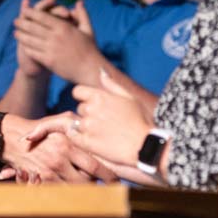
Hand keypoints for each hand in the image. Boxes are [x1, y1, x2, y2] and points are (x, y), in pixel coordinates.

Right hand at [0, 114, 112, 183]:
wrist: (11, 139)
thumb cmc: (37, 129)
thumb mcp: (57, 121)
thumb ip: (75, 123)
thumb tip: (91, 126)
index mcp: (67, 146)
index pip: (94, 166)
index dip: (107, 176)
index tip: (115, 180)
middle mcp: (59, 161)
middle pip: (86, 182)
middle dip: (95, 185)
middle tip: (103, 185)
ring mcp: (49, 173)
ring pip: (73, 190)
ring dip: (82, 190)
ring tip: (89, 188)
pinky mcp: (40, 181)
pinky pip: (59, 192)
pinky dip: (67, 192)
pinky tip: (72, 189)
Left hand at [13, 0, 105, 85]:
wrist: (90, 70)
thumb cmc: (91, 49)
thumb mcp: (88, 29)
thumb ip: (82, 14)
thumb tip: (79, 1)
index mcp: (64, 27)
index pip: (43, 17)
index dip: (31, 13)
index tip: (24, 10)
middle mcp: (55, 37)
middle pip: (34, 27)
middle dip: (22, 23)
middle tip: (15, 21)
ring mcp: (51, 49)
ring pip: (31, 40)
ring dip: (21, 36)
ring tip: (15, 33)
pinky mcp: (49, 61)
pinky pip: (34, 52)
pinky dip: (27, 48)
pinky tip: (22, 46)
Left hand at [29, 70, 150, 167]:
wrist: (144, 146)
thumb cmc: (140, 121)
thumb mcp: (129, 98)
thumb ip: (112, 84)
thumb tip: (100, 71)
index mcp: (100, 96)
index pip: (77, 91)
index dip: (84, 97)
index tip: (93, 105)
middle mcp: (91, 109)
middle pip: (80, 108)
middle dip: (89, 114)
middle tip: (105, 122)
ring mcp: (87, 126)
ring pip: (77, 123)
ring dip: (86, 127)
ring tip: (103, 133)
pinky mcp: (86, 142)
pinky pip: (73, 136)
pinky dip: (79, 138)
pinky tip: (93, 140)